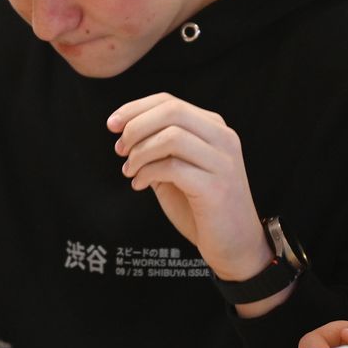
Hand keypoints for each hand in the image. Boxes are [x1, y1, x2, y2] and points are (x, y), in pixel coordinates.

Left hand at [108, 93, 272, 281]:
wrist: (235, 245)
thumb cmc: (203, 208)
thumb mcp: (179, 170)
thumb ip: (160, 149)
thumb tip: (125, 133)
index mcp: (214, 128)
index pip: (170, 101)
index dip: (135, 109)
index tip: (112, 125)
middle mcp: (223, 138)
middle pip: (171, 111)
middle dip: (136, 126)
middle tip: (120, 149)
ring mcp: (222, 162)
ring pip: (172, 136)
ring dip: (140, 152)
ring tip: (130, 170)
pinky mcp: (216, 188)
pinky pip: (173, 168)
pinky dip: (148, 173)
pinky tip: (140, 184)